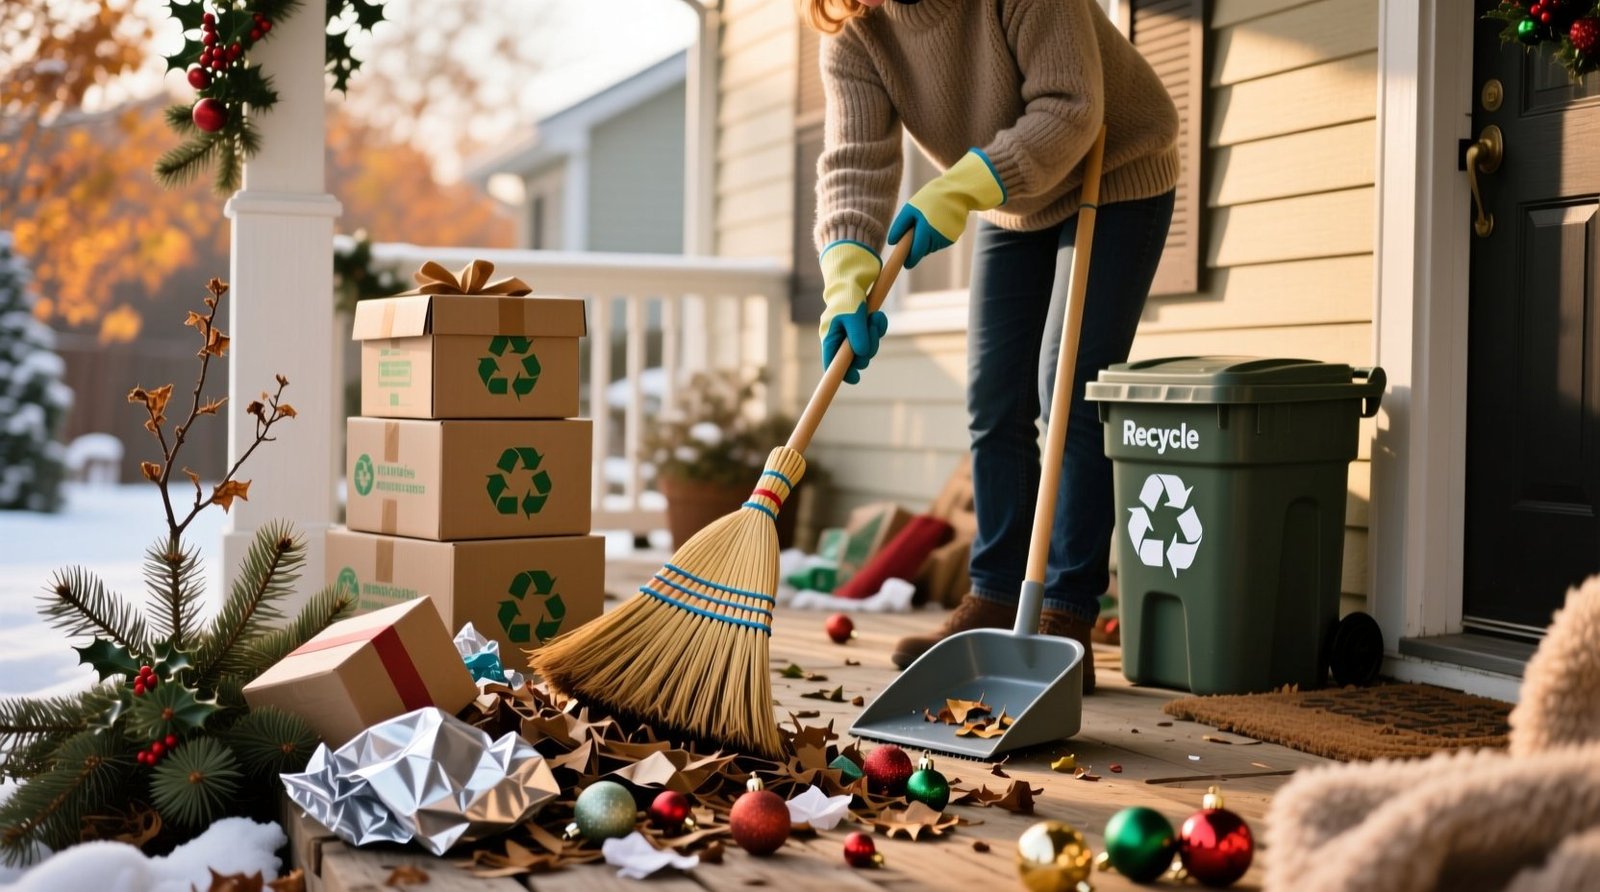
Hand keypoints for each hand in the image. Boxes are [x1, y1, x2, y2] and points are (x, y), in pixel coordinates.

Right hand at [818, 240, 888, 384]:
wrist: (852, 272)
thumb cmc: (847, 294)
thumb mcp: (853, 315)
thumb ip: (858, 336)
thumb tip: (862, 356)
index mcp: (830, 336)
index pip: (832, 362)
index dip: (842, 374)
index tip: (855, 379)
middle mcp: (840, 336)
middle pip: (854, 358)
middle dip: (866, 350)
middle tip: (871, 338)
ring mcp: (852, 330)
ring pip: (867, 346)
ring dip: (875, 335)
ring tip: (875, 319)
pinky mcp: (863, 323)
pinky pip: (874, 333)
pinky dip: (878, 326)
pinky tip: (877, 316)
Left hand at [887, 149, 1005, 268]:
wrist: (957, 191)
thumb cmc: (930, 198)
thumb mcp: (911, 209)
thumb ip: (900, 226)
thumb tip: (892, 243)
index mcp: (927, 230)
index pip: (917, 252)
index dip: (910, 259)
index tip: (905, 264)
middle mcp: (939, 237)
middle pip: (924, 250)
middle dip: (918, 246)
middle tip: (915, 231)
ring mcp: (948, 238)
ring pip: (932, 246)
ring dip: (927, 240)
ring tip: (928, 222)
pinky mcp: (954, 236)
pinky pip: (940, 242)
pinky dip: (936, 236)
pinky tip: (937, 223)